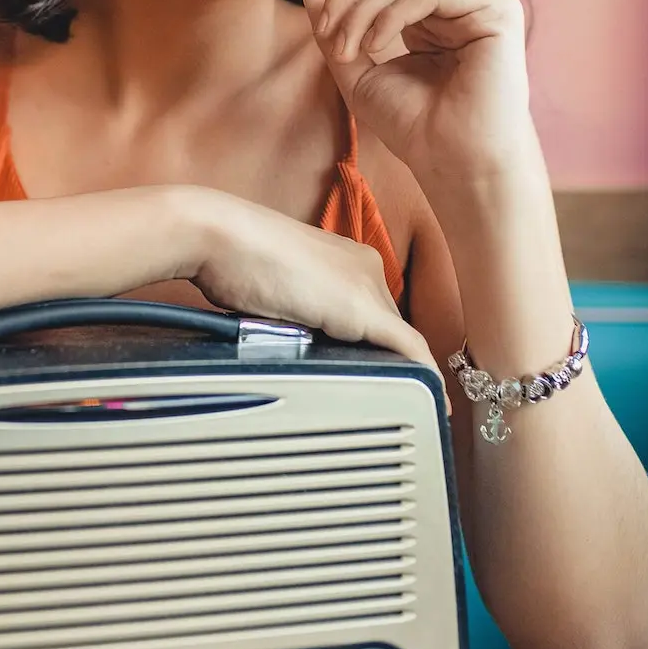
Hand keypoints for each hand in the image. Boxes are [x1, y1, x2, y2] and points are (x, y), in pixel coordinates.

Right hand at [184, 186, 448, 402]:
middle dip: (391, 365)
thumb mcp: (271, 292)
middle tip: (397, 404)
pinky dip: (421, 375)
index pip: (372, 311)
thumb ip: (295, 314)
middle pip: (388, 328)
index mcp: (345, 258)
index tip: (379, 375)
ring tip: (407, 411)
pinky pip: (408, 347)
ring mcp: (365, 284)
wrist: (218, 237)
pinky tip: (430, 400)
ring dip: (403, 374)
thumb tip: (298, 346)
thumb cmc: (230, 260)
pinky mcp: (362, 306)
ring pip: (400, 340)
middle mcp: (364, 267)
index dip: (377, 346)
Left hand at [301, 0, 530, 188]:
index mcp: (429, 22)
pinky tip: (376, 46)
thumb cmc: (412, 128)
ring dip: (362, 11)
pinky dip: (391, 14)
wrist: (452, 161)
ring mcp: (478, 8)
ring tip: (348, 53)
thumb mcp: (357, 74)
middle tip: (329, 34)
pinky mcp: (497, 11)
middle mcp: (455, 11)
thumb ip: (336, 31)